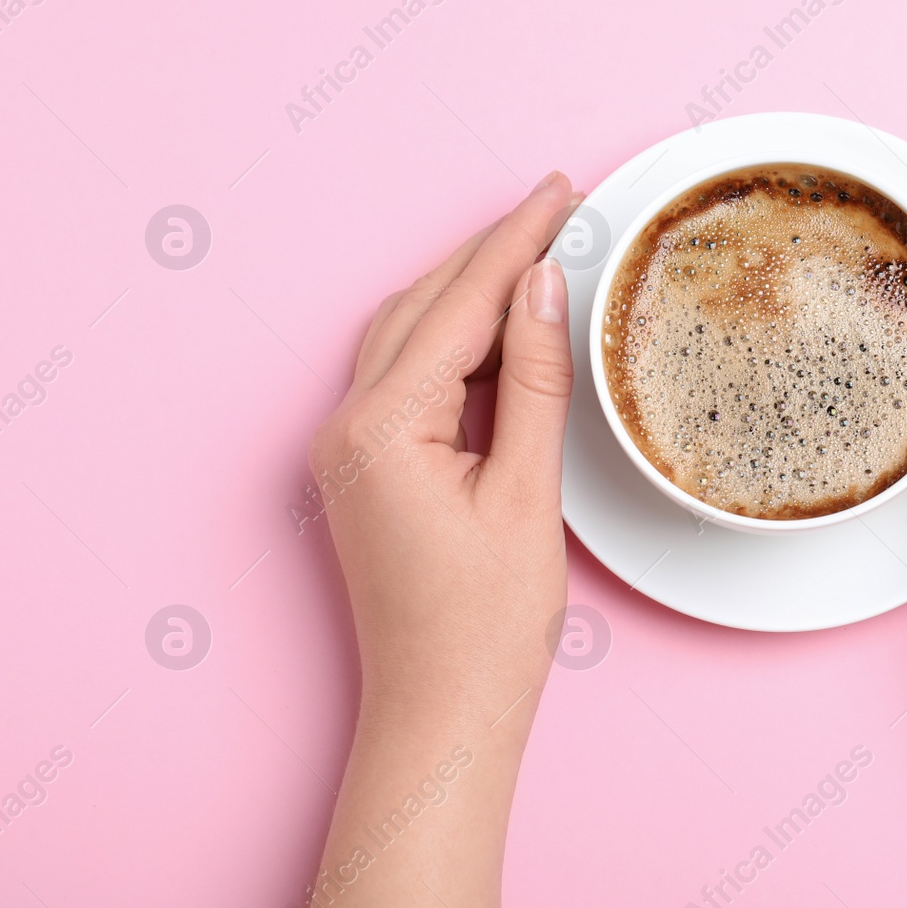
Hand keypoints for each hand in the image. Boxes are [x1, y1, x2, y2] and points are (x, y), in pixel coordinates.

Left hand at [309, 170, 581, 717]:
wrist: (441, 715)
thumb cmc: (484, 628)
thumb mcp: (528, 495)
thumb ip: (533, 382)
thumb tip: (543, 287)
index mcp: (381, 427)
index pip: (459, 304)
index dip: (515, 242)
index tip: (560, 192)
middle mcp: (346, 426)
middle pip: (421, 304)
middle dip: (490, 252)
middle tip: (557, 209)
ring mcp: (348, 447)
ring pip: (409, 333)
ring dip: (470, 290)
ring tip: (538, 254)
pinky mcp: (366, 468)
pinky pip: (408, 376)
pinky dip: (457, 340)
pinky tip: (504, 327)